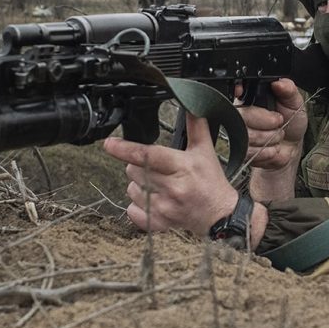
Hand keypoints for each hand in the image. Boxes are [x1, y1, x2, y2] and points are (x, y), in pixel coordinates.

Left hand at [104, 113, 236, 235]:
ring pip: (132, 189)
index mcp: (183, 167)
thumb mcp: (205, 151)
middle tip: (157, 168)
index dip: (126, 149)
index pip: (148, 155)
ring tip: (160, 185)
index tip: (109, 143)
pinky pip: (132, 210)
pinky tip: (155, 200)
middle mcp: (172, 188)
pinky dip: (138, 205)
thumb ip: (196, 126)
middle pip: (135, 170)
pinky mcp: (158, 223)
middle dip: (139, 166)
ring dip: (140, 185)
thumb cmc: (211, 182)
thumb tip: (191, 104)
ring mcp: (164, 207)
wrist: (219, 216)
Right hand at [238, 78, 306, 171]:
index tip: (246, 94)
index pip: (236, 91)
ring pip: (245, 135)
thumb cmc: (291, 122)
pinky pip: (248, 151)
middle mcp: (241, 113)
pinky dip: (265, 151)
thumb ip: (289, 89)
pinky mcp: (240, 150)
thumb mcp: (294, 102)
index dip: (239, 92)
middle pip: (240, 115)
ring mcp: (238, 132)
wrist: (291, 147)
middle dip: (264, 121)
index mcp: (251, 97)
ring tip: (277, 135)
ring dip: (267, 138)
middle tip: (279, 121)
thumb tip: (279, 82)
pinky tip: (271, 147)